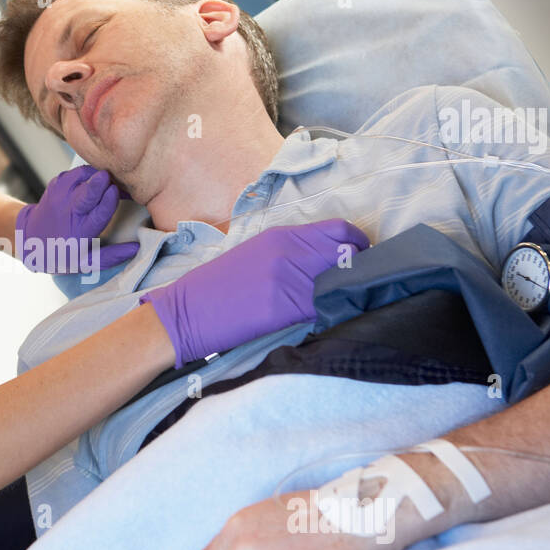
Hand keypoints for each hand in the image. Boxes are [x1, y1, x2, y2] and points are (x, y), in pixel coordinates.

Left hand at [16, 165, 138, 272]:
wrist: (30, 239)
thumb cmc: (62, 252)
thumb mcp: (86, 262)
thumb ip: (113, 255)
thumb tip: (138, 249)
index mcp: (80, 233)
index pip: (98, 214)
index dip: (109, 201)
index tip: (118, 192)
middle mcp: (69, 213)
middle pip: (88, 192)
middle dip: (102, 182)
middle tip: (114, 179)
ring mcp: (60, 196)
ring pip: (82, 176)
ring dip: (97, 175)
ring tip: (107, 181)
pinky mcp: (56, 184)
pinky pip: (75, 172)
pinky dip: (87, 172)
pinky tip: (94, 179)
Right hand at [140, 218, 368, 366]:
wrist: (185, 311)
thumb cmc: (217, 288)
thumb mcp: (255, 256)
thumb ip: (291, 254)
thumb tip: (326, 265)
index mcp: (282, 235)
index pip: (340, 230)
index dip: (360, 244)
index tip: (364, 259)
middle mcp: (289, 252)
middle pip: (348, 254)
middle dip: (364, 269)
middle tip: (363, 285)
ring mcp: (287, 279)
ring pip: (342, 282)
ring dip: (352, 293)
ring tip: (350, 303)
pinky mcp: (283, 307)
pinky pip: (325, 308)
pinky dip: (335, 313)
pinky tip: (332, 319)